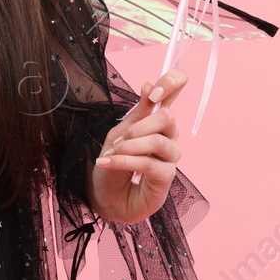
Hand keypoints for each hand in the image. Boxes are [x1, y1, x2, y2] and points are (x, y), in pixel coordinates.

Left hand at [88, 68, 187, 225]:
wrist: (104, 196)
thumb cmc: (112, 163)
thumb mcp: (119, 132)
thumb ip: (138, 112)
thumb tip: (148, 84)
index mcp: (157, 121)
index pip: (175, 93)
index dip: (172, 83)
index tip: (154, 90)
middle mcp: (168, 137)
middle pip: (168, 117)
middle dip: (139, 126)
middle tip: (119, 139)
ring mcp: (170, 158)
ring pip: (158, 142)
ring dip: (130, 146)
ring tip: (112, 153)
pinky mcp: (166, 178)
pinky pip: (149, 163)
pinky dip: (125, 161)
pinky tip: (108, 163)